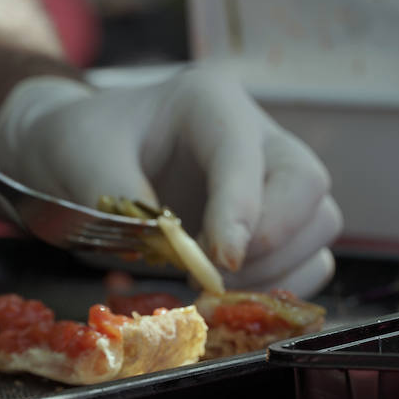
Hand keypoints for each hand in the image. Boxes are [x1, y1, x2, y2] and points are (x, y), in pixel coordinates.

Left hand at [0, 66, 341, 296]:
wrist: (78, 157)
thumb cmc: (80, 147)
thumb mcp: (80, 159)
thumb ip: (121, 199)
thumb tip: (176, 249)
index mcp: (209, 103)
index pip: (246, 155)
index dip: (241, 211)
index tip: (220, 264)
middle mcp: (255, 135)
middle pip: (308, 185)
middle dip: (270, 242)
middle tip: (213, 275)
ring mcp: (269, 180)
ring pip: (319, 224)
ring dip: (276, 271)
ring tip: (211, 287)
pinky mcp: (272, 222)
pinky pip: (310, 257)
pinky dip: (282, 287)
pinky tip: (231, 295)